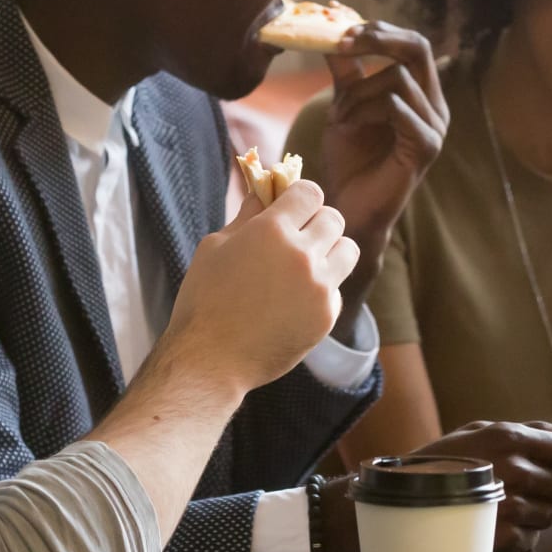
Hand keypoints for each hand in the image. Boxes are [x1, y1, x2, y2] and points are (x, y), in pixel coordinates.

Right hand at [165, 181, 358, 396]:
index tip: (291, 207)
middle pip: (334, 218)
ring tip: (308, 264)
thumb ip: (246, 217)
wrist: (212, 359)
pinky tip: (296, 299)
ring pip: (348, 250)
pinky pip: (337, 288)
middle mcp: (302, 254)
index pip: (310, 192)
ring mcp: (319, 287)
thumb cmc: (204, 299)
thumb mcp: (215, 247)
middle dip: (316, 222)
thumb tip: (264, 194)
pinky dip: (323, 288)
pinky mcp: (327, 315)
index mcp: (272, 230)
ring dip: (331, 250)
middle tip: (299, 236)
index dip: (300, 197)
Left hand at [320, 22, 448, 250]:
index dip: (379, 29)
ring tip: (336, 115)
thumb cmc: (350, 160)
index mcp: (422, 94)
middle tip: (341, 43)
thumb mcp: (345, 103)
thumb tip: (333, 24)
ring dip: (358, 92)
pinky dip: (365, 110)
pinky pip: (397, 108)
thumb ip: (346, 69)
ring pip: (399, 79)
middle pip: (418, 49)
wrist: (349, 208)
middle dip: (377, 40)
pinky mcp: (427, 147)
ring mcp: (435, 128)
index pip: (412, 44)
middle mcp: (436, 107)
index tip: (339, 25)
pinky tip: (346, 126)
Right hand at [414, 420, 551, 551]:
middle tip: (512, 484)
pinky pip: (532, 538)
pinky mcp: (502, 539)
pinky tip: (493, 523)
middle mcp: (514, 471)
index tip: (540, 461)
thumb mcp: (485, 432)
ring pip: (550, 515)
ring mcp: (508, 507)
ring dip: (531, 512)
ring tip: (499, 505)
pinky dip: (518, 534)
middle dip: (544, 485)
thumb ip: (538, 430)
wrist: (401, 499)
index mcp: (510, 438)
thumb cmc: (446, 460)